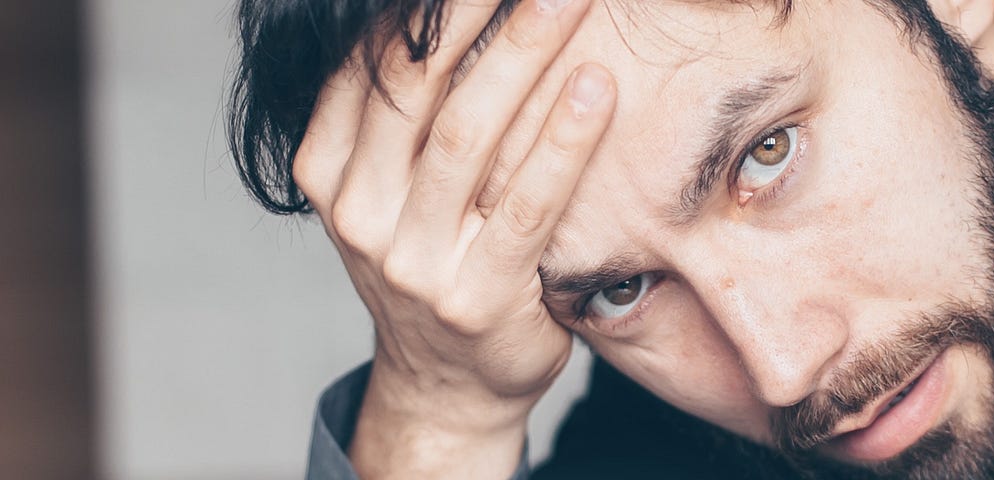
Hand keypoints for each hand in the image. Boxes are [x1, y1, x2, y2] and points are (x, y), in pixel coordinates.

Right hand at [290, 0, 612, 476]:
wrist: (451, 384)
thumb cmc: (436, 263)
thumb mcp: (393, 191)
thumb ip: (403, 119)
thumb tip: (434, 14)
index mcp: (329, 173)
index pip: (372, 68)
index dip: (422, 10)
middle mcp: (360, 215)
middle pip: (416, 90)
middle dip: (471, 14)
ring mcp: (414, 261)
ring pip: (468, 137)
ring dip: (522, 58)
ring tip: (567, 2)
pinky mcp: (478, 296)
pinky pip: (526, 204)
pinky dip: (563, 141)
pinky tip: (594, 90)